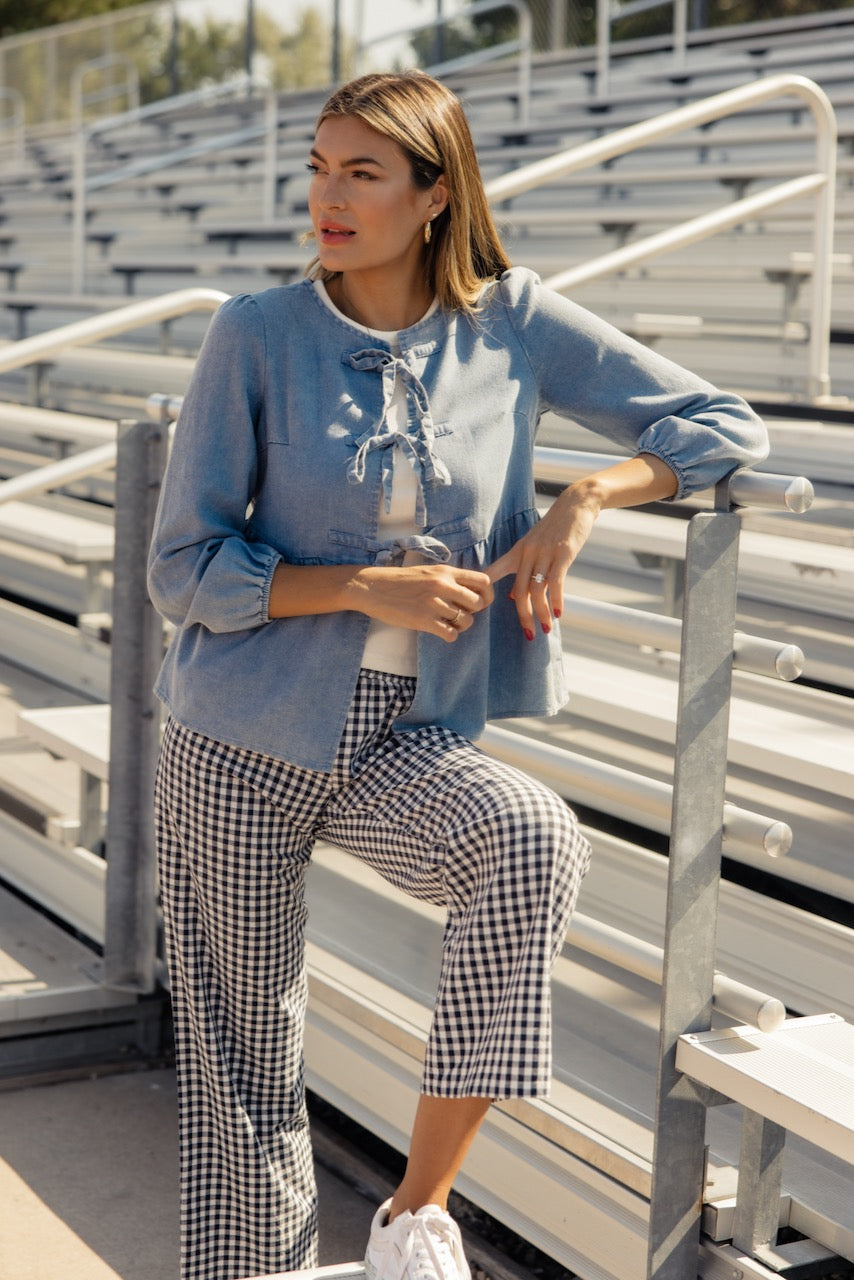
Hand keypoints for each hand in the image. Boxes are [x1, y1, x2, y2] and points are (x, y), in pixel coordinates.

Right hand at [351, 563, 493, 642]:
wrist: (372, 587)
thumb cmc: (400, 580)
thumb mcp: (428, 571)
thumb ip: (450, 579)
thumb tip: (473, 592)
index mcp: (446, 572)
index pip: (483, 581)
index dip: (486, 594)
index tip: (479, 601)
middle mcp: (443, 585)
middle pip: (478, 603)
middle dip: (473, 611)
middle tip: (460, 613)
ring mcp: (433, 603)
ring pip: (466, 621)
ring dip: (460, 625)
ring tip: (447, 622)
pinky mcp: (423, 621)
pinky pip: (451, 634)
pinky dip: (449, 635)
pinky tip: (440, 630)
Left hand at [487, 486, 600, 637]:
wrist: (575, 504)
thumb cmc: (553, 528)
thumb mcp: (532, 545)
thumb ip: (521, 570)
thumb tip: (511, 597)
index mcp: (516, 552)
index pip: (493, 572)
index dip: (482, 590)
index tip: (474, 609)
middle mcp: (527, 554)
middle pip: (519, 591)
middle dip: (523, 615)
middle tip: (528, 634)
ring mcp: (545, 553)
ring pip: (537, 589)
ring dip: (541, 612)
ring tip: (545, 629)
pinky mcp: (563, 553)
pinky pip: (556, 581)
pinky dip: (557, 600)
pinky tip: (558, 614)